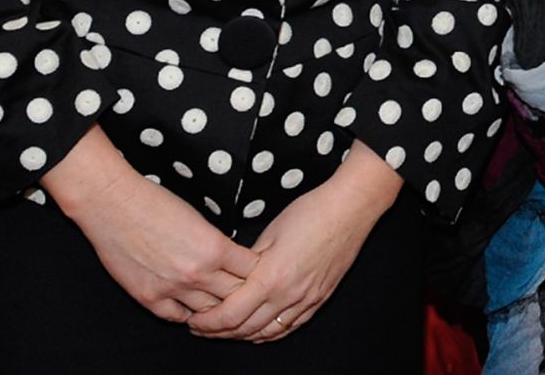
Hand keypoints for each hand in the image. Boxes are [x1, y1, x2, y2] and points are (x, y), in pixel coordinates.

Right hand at [43, 127, 258, 321]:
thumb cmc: (156, 202)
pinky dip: (187, 313)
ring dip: (216, 306)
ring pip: (209, 312)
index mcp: (214, 247)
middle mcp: (196, 273)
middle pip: (235, 295)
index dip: (257, 270)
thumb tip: (233, 259)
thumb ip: (217, 243)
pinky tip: (192, 306)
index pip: (252, 270)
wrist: (114, 204)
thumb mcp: (200, 218)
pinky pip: (177, 317)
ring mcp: (172, 289)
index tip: (256, 268)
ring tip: (220, 300)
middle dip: (242, 292)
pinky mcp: (149, 298)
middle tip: (244, 289)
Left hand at [188, 139, 402, 342]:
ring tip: (225, 330)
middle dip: (218, 332)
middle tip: (202, 327)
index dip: (207, 322)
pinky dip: (269, 334)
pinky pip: (289, 327)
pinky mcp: (319, 299)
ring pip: (266, 333)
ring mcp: (306, 300)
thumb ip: (248, 260)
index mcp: (271, 277)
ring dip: (241, 336)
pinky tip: (258, 331)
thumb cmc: (311, 212)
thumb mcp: (270, 232)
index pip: (229, 314)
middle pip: (244, 329)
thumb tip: (230, 275)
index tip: (193, 319)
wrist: (350, 208)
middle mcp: (288, 295)